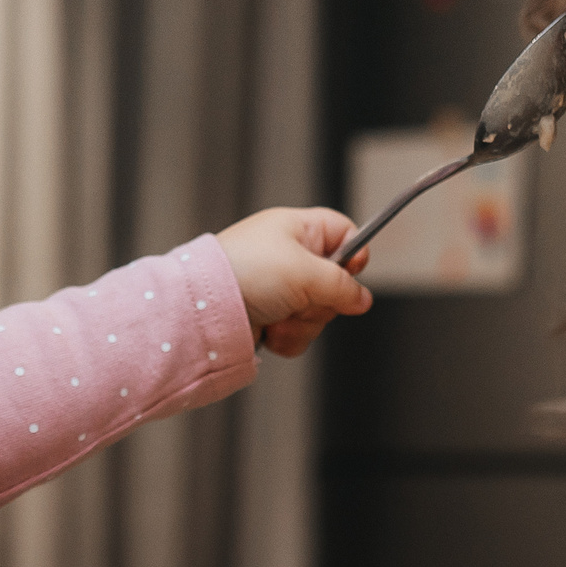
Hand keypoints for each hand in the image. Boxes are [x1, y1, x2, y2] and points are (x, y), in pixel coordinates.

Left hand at [217, 207, 373, 357]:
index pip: (344, 233)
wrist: (203, 308)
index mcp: (297, 230)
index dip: (354, 253)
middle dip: (322, 300)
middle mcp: (289, 257)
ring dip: (303, 323)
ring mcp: (279, 289)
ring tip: (279, 316)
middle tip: (303, 298)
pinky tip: (270, 330)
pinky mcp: (270, 317)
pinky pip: (299, 332)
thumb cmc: (243, 272)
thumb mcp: (305, 271)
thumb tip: (362, 299)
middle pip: (336, 282)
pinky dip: (288, 336)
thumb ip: (342, 285)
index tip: (350, 272)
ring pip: (318, 312)